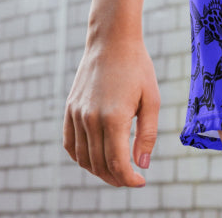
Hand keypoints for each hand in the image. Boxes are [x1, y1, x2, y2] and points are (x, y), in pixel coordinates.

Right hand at [63, 36, 160, 187]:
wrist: (112, 40)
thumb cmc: (137, 67)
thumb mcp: (151, 99)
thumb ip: (147, 134)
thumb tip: (142, 165)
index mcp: (113, 118)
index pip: (117, 164)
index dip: (128, 179)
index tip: (140, 181)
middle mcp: (91, 118)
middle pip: (99, 165)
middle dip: (116, 178)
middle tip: (130, 177)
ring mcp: (77, 113)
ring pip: (83, 158)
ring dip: (98, 170)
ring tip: (115, 170)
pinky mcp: (70, 107)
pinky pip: (69, 143)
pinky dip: (80, 157)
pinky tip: (93, 158)